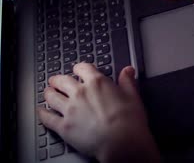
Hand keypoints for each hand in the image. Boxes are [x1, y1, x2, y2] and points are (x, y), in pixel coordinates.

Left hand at [37, 64, 159, 162]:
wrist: (122, 143)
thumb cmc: (129, 121)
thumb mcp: (133, 96)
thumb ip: (127, 81)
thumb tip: (127, 71)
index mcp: (97, 83)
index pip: (82, 68)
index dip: (79, 68)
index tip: (78, 70)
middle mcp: (80, 93)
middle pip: (62, 80)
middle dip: (58, 79)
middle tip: (56, 80)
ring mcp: (69, 110)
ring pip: (51, 96)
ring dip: (49, 93)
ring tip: (48, 92)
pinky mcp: (63, 126)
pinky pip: (47, 117)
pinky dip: (42, 113)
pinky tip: (42, 111)